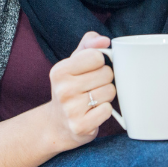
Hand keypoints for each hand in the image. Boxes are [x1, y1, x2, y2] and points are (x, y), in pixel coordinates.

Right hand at [45, 31, 115, 151]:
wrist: (57, 124)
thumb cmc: (70, 88)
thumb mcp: (73, 63)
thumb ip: (88, 45)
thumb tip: (104, 40)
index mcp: (59, 71)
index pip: (97, 56)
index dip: (100, 63)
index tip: (91, 70)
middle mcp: (63, 89)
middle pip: (106, 74)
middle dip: (105, 80)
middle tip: (92, 87)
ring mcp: (71, 109)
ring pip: (109, 92)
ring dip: (106, 95)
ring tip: (93, 99)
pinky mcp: (80, 126)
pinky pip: (107, 110)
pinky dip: (104, 111)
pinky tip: (93, 112)